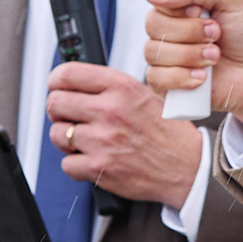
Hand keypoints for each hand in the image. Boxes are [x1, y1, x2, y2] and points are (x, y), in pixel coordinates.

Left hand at [45, 63, 202, 206]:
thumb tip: (74, 86)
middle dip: (58, 111)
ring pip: (57, 134)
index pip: (67, 74)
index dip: (55, 81)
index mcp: (120, 87)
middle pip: (55, 103)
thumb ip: (109, 88)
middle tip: (68, 117)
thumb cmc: (167, 131)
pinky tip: (91, 159)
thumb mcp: (143, 94)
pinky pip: (66, 164)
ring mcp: (103, 140)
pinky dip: (75, 165)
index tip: (56, 87)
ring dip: (66, 139)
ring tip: (84, 141)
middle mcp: (110, 110)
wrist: (188, 166)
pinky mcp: (100, 168)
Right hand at [143, 0, 242, 137]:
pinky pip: (156, 78)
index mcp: (182, 1)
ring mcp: (166, 54)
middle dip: (190, 30)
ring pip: (154, 51)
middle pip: (152, 22)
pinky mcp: (166, 81)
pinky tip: (202, 77)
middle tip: (216, 32)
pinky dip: (182, 77)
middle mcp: (170, 25)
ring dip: (191, 55)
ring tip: (214, 56)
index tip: (196, 8)